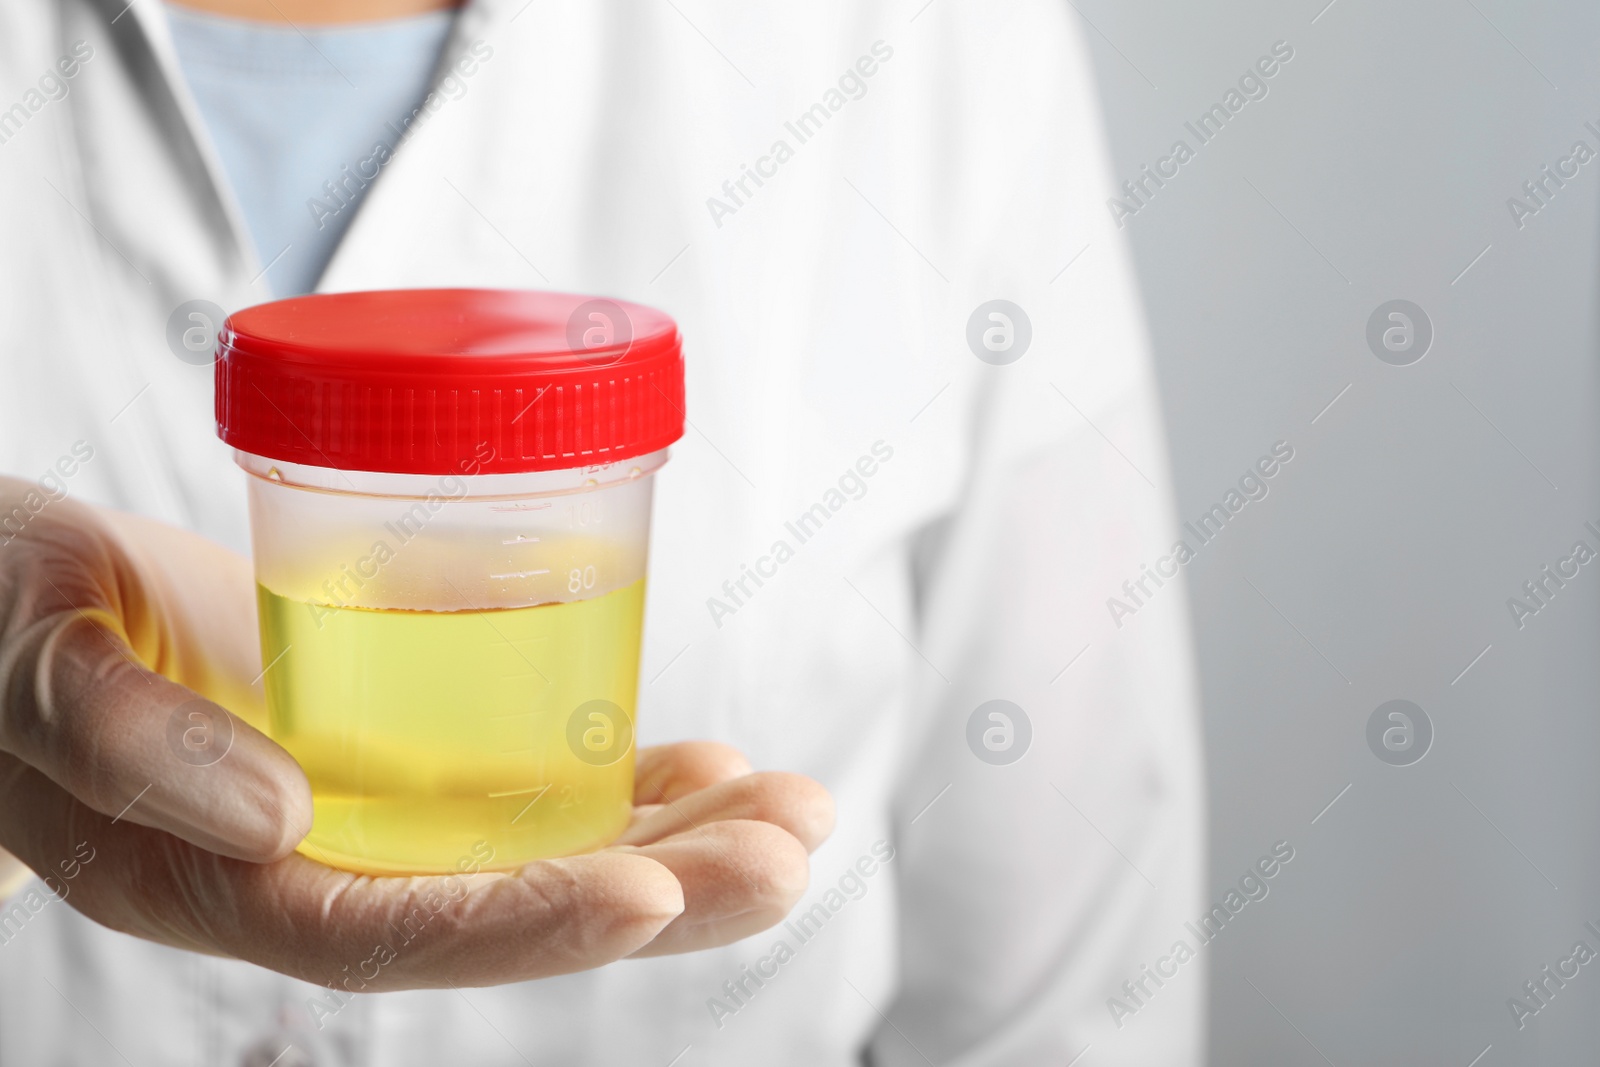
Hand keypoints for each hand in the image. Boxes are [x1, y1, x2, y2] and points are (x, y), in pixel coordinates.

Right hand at [0, 480, 832, 987]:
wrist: (13, 602)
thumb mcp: (28, 662)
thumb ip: (122, 740)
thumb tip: (274, 820)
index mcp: (220, 882)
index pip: (394, 931)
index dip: (528, 921)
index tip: (653, 892)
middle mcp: (318, 866)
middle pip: (510, 906)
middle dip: (663, 888)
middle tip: (792, 847)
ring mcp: (372, 811)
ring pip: (544, 847)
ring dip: (683, 837)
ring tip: (801, 813)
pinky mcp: (402, 750)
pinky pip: (531, 782)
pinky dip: (628, 776)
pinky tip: (714, 762)